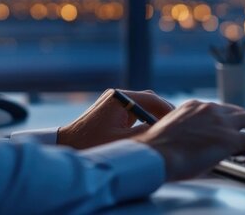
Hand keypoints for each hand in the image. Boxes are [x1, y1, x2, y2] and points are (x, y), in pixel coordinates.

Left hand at [57, 89, 173, 149]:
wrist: (65, 148)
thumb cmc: (91, 146)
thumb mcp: (124, 142)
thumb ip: (147, 132)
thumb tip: (165, 128)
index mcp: (119, 98)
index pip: (152, 100)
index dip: (168, 112)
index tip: (179, 125)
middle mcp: (116, 96)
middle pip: (149, 101)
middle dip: (162, 115)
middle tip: (174, 130)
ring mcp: (113, 103)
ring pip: (142, 108)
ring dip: (153, 119)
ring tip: (164, 134)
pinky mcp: (111, 112)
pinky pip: (134, 113)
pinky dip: (143, 122)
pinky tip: (149, 136)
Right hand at [132, 100, 244, 181]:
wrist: (153, 155)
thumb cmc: (158, 152)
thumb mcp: (176, 135)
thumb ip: (193, 134)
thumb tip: (207, 149)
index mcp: (194, 106)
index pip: (223, 109)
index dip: (234, 122)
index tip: (239, 131)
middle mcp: (210, 108)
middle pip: (241, 111)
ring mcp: (221, 121)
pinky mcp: (230, 138)